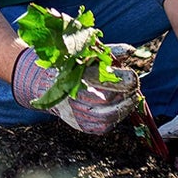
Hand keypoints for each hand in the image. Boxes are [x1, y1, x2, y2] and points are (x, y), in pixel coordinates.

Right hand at [11, 45, 138, 135]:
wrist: (42, 84)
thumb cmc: (70, 64)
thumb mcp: (87, 53)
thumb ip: (110, 51)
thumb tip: (133, 50)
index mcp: (75, 74)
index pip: (104, 80)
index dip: (122, 80)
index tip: (133, 76)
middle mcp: (73, 95)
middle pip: (108, 100)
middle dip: (126, 95)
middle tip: (135, 88)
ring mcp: (74, 112)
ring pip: (107, 117)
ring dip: (124, 109)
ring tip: (131, 99)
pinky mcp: (78, 124)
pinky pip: (101, 127)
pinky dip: (115, 119)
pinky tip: (120, 109)